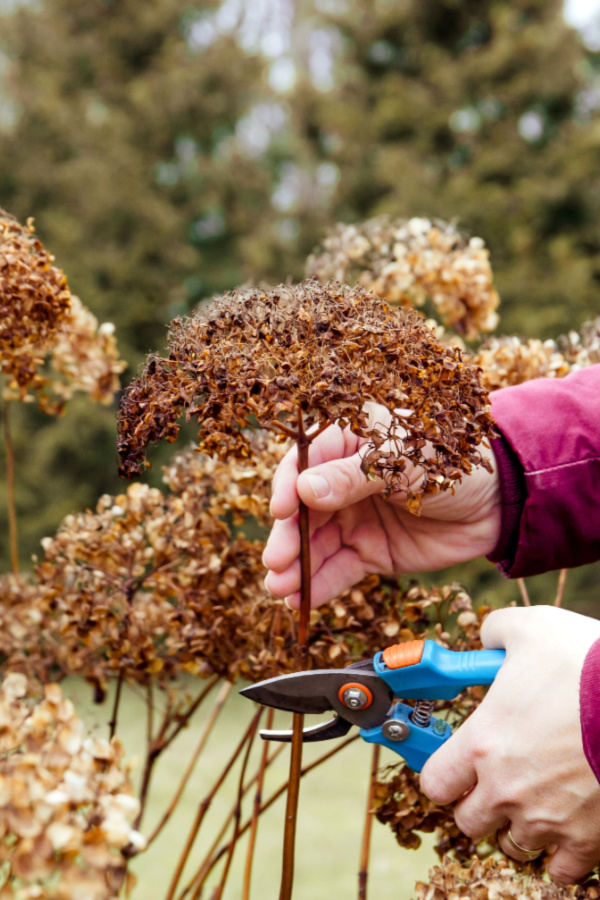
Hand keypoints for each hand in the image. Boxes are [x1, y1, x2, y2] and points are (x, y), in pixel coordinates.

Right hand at [263, 402, 499, 607]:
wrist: (499, 501)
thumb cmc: (452, 461)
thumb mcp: (403, 461)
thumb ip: (353, 477)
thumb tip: (303, 489)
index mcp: (348, 442)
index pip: (304, 462)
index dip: (286, 486)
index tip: (280, 511)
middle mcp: (343, 481)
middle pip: (303, 509)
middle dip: (288, 536)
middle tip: (276, 561)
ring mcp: (355, 518)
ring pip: (316, 544)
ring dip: (296, 567)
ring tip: (279, 588)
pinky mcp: (371, 552)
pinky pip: (340, 569)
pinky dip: (319, 585)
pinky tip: (299, 600)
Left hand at [420, 606, 599, 883]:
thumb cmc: (587, 661)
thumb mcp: (531, 628)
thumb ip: (496, 633)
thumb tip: (488, 638)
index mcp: (483, 742)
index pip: (434, 782)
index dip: (442, 772)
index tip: (453, 763)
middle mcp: (507, 789)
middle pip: (468, 821)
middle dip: (477, 801)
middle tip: (494, 778)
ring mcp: (548, 818)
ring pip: (514, 845)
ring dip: (517, 825)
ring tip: (532, 797)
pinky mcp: (589, 837)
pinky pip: (562, 869)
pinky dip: (560, 854)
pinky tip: (565, 825)